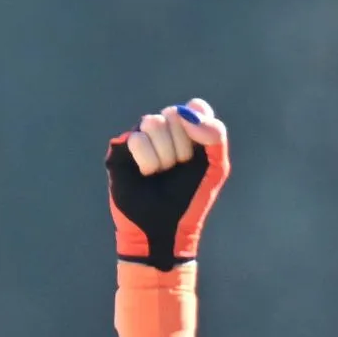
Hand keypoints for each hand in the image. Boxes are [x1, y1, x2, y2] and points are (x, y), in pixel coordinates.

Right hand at [107, 100, 228, 267]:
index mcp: (187, 132)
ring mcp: (141, 138)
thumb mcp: (216, 168)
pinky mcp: (121, 149)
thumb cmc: (191, 200)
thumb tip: (188, 113)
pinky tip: (147, 175)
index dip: (198, 125)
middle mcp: (163, 131)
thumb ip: (215, 135)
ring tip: (161, 174)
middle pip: (174, 114)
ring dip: (164, 155)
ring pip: (153, 122)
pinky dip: (148, 160)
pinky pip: (137, 138)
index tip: (200, 150)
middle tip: (179, 169)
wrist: (165, 229)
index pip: (195, 107)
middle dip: (182, 147)